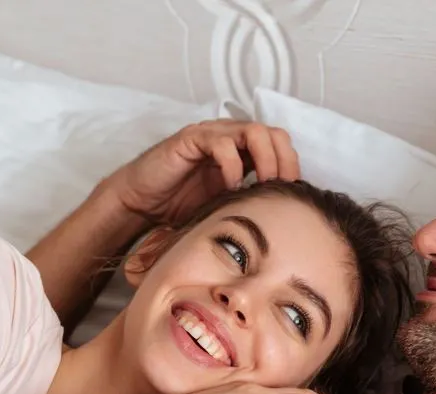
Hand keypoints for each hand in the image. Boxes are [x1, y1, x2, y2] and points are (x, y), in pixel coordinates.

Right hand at [106, 120, 300, 227]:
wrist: (142, 205)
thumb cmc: (181, 207)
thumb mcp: (225, 207)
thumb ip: (249, 203)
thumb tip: (282, 220)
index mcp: (243, 153)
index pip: (281, 147)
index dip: (291, 167)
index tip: (293, 195)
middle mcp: (230, 138)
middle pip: (274, 133)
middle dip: (283, 161)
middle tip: (281, 189)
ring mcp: (212, 135)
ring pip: (253, 131)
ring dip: (265, 159)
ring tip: (262, 185)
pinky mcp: (191, 139)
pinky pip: (221, 142)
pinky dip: (233, 164)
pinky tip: (230, 187)